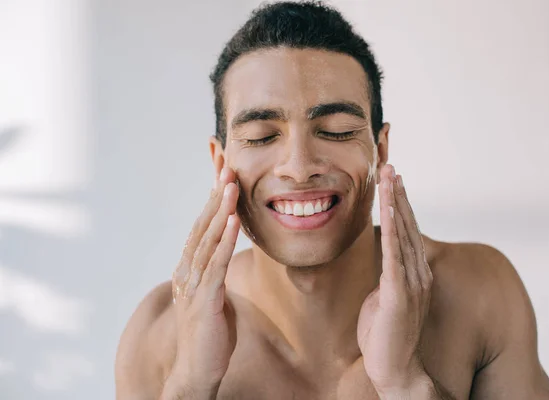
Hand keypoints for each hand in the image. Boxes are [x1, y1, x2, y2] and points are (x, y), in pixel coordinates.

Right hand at [164, 167, 240, 398]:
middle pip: (201, 225)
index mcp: (191, 268)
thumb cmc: (210, 333)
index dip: (211, 198)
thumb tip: (229, 253)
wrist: (198, 369)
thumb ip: (219, 272)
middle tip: (226, 166)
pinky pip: (215, 264)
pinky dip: (224, 240)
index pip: (202, 226)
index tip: (222, 172)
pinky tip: (234, 221)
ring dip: (220, 211)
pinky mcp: (204, 300)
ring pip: (207, 240)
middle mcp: (187, 270)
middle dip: (214, 195)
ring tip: (230, 185)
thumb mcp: (216, 295)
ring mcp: (193, 285)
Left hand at [357, 164, 432, 395]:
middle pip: (407, 225)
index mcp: (414, 274)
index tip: (394, 181)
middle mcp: (418, 273)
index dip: (400, 205)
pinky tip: (387, 210)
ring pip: (402, 234)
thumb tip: (383, 259)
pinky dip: (391, 229)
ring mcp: (411, 282)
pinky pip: (394, 255)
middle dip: (398, 195)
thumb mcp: (385, 297)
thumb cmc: (386, 335)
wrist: (396, 370)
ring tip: (391, 178)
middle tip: (392, 167)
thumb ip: (387, 276)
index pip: (407, 232)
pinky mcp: (398, 294)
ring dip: (395, 204)